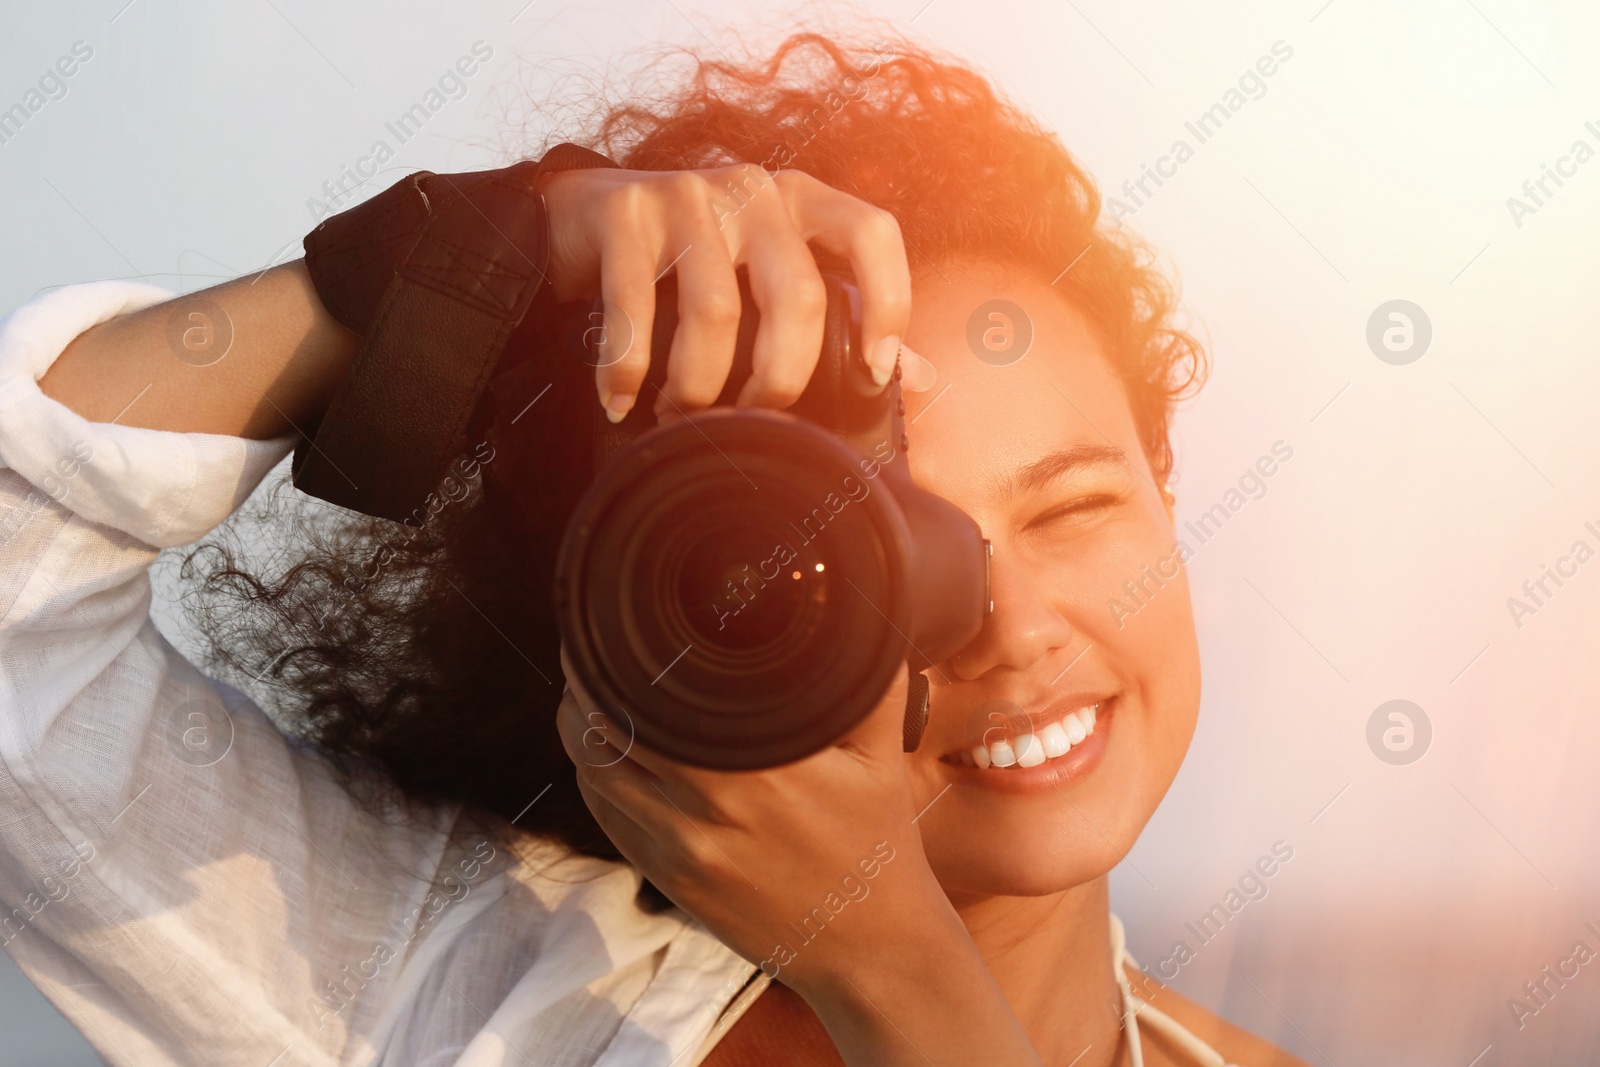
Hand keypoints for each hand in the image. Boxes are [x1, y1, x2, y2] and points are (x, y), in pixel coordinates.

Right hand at [537, 163, 922, 421]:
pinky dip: (627, 371)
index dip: (888, 302)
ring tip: (682, 417)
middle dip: (779, 379)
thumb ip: (838, 319)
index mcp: (802, 200)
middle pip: (797, 295)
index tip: (873, 369)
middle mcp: (754, 189)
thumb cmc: (693, 261)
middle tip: (753, 421)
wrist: (579, 214)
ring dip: (699, 386)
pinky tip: (621, 402)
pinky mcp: (624, 212)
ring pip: (715, 312)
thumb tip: (914, 379)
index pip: (871, 232)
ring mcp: (687, 194)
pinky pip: (634, 311)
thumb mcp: (767, 277)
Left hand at [556, 644, 948, 993]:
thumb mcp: (881, 757)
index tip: (614, 620)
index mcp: (753, 769)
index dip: (617, 656)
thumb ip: (869, 680)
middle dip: (588, 681)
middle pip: (603, 730)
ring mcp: (678, 850)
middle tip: (593, 643)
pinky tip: (606, 749)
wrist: (870, 947)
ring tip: (589, 688)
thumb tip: (864, 610)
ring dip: (581, 726)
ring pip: (594, 773)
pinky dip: (596, 775)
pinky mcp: (668, 879)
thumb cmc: (877, 845)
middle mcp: (704, 809)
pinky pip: (608, 817)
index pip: (650, 698)